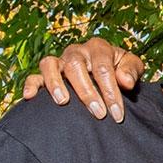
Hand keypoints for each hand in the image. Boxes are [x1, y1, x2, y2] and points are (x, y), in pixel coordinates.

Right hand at [21, 38, 144, 122]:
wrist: (110, 73)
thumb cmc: (121, 71)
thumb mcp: (132, 67)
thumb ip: (131, 71)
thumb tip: (125, 81)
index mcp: (98, 48)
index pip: (103, 68)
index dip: (111, 92)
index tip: (117, 114)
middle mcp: (76, 51)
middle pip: (75, 66)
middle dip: (87, 92)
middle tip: (98, 114)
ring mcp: (60, 61)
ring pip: (50, 65)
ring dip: (55, 83)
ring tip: (63, 102)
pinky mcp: (48, 73)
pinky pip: (34, 75)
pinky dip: (31, 84)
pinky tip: (30, 97)